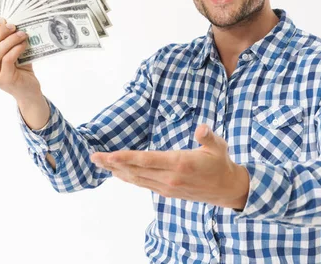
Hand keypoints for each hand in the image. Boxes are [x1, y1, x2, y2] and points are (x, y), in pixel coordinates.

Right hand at [0, 18, 40, 100]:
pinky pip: (7, 59)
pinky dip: (16, 48)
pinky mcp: (4, 80)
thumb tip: (7, 20)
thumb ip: (3, 38)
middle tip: (13, 26)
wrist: (27, 89)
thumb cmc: (17, 67)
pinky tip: (24, 44)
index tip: (2, 20)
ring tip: (22, 34)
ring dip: (9, 40)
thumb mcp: (7, 50)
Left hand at [90, 124, 249, 209]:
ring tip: (100, 163)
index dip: (126, 158)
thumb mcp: (218, 146)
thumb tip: (201, 128)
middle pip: (135, 170)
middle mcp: (169, 178)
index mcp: (179, 163)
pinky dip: (128, 178)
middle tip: (94, 157)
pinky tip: (118, 172)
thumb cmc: (220, 163)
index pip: (147, 160)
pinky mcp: (167, 191)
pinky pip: (142, 184)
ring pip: (136, 179)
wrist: (227, 189)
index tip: (109, 155)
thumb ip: (207, 136)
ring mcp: (167, 186)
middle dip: (113, 163)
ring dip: (116, 171)